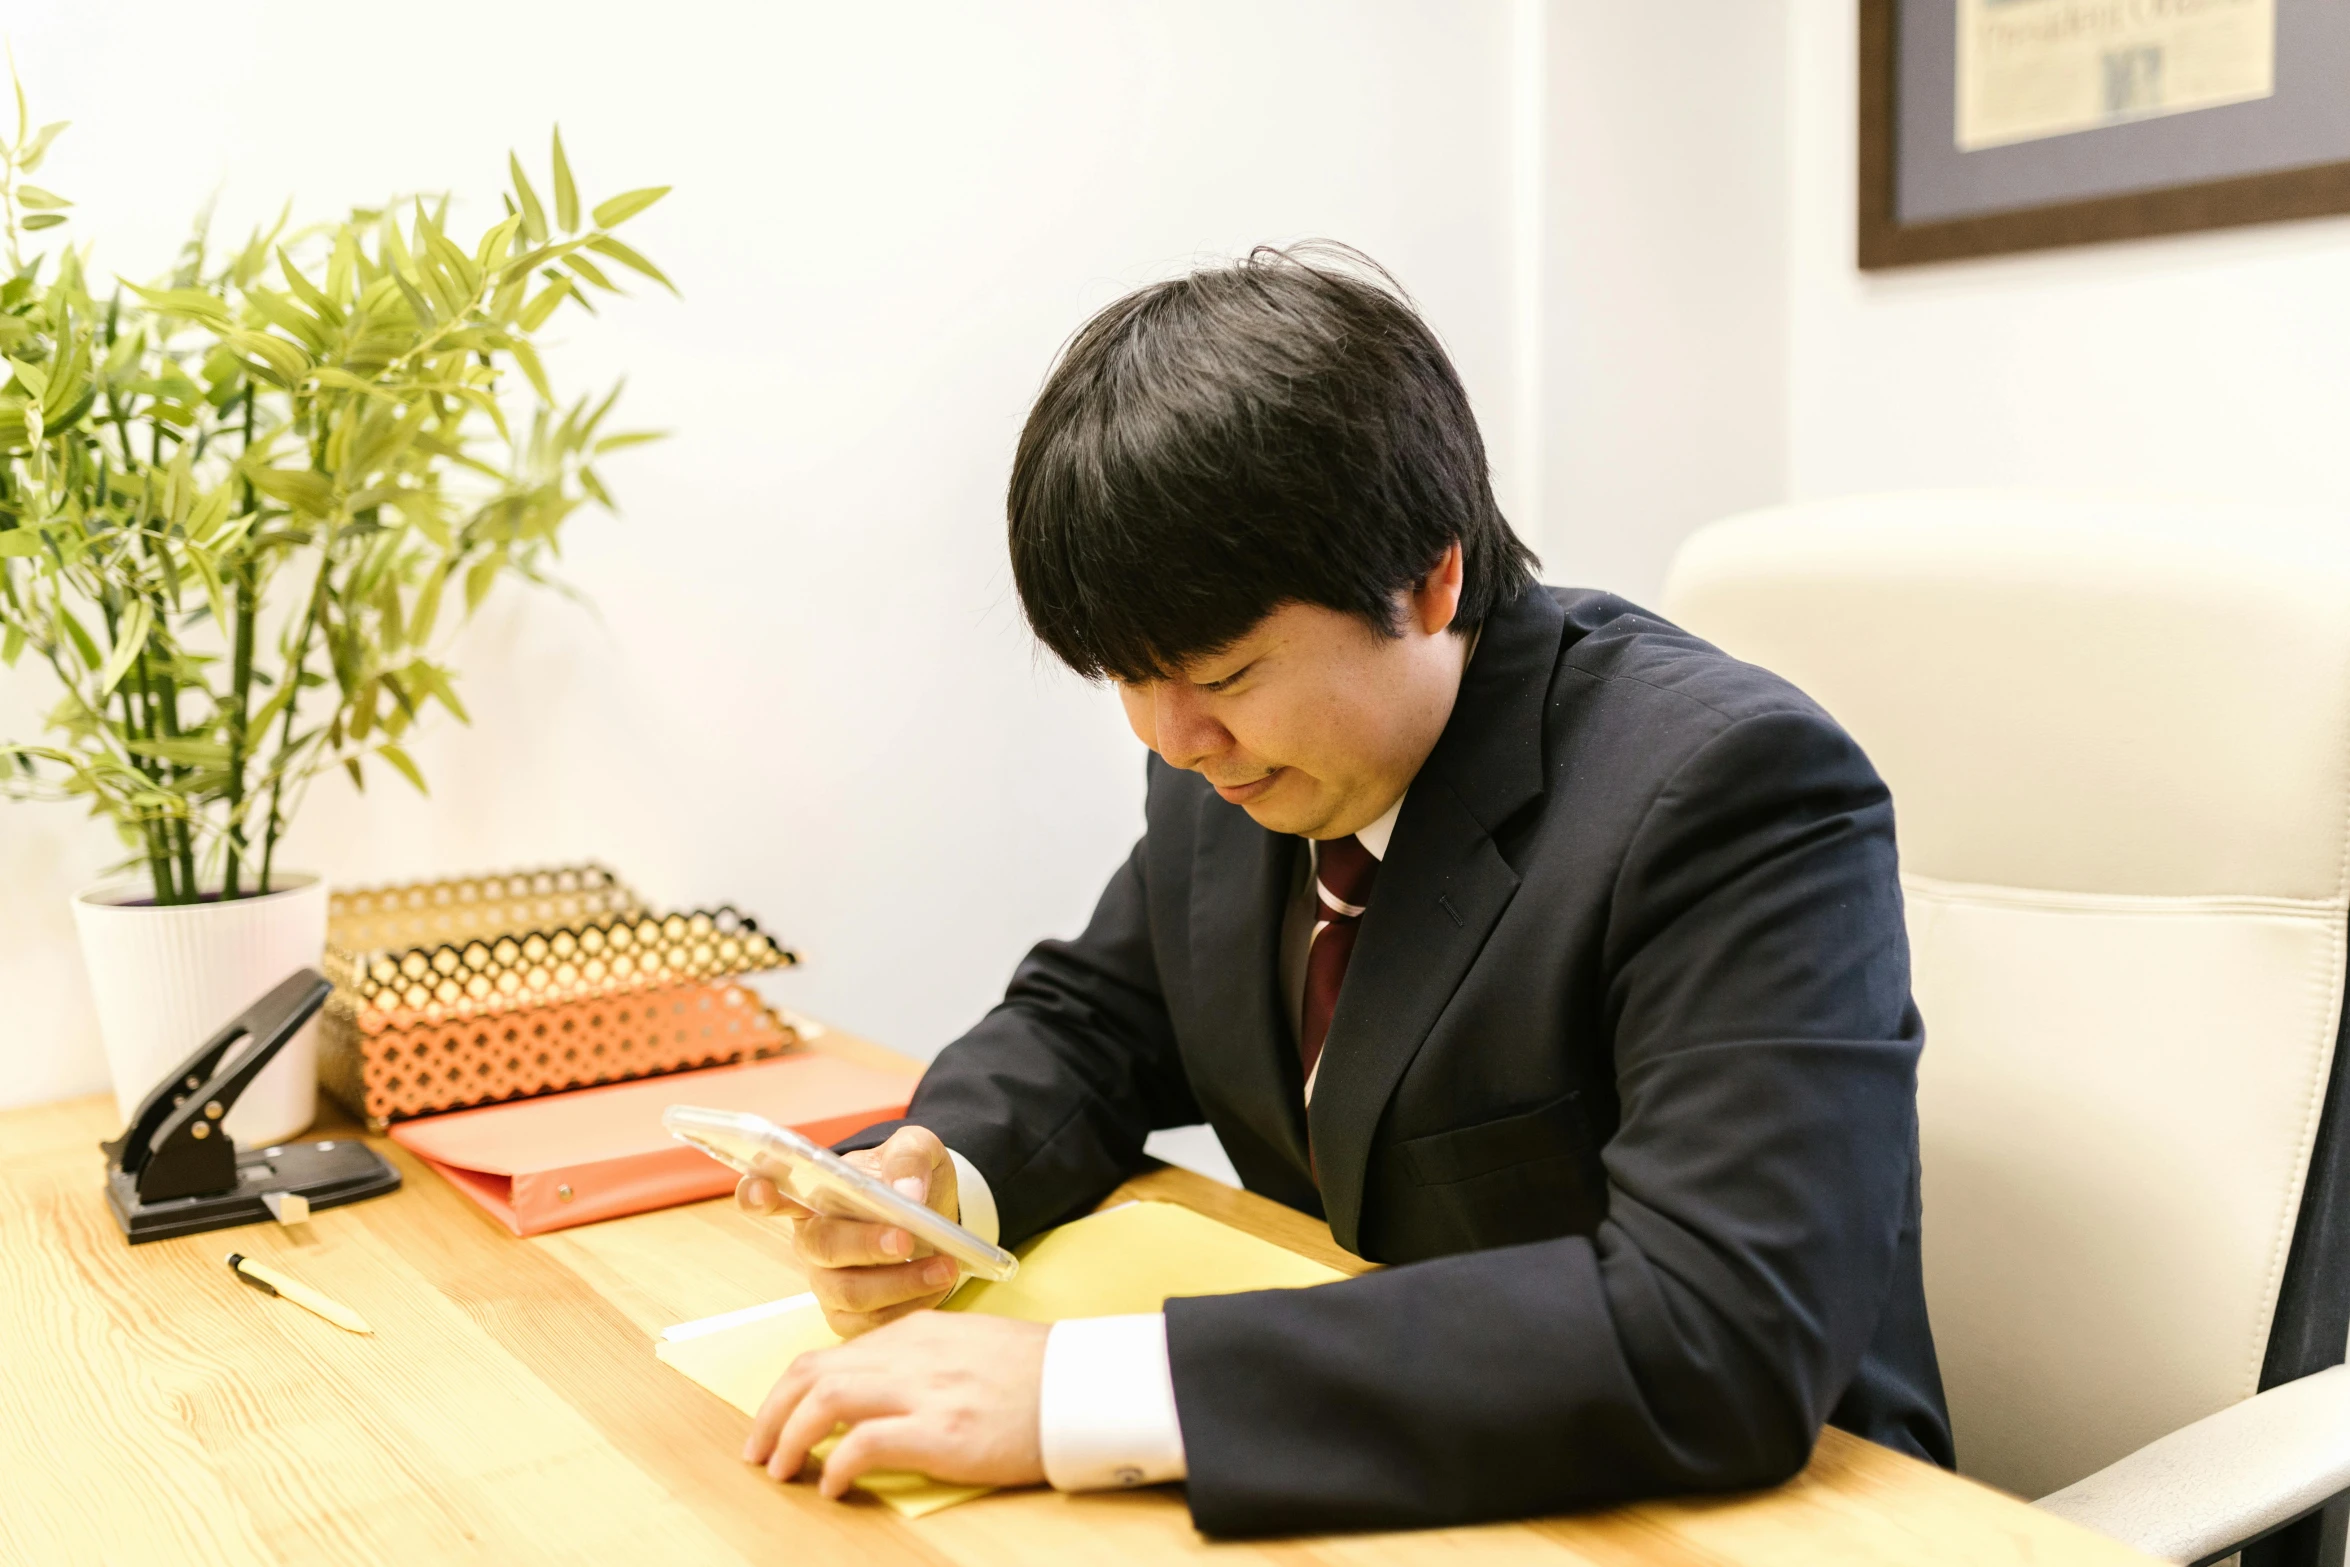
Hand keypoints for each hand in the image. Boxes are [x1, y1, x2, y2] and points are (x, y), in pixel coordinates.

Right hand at [736, 1124, 964, 1335]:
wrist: (935, 1216)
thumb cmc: (910, 1178)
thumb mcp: (917, 1149)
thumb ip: (909, 1159)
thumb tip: (905, 1193)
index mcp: (814, 1192)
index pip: (767, 1190)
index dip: (756, 1193)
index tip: (762, 1191)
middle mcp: (811, 1239)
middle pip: (822, 1247)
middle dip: (865, 1246)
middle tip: (906, 1240)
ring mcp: (826, 1280)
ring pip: (850, 1293)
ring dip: (900, 1283)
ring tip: (944, 1266)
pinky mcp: (848, 1315)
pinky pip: (871, 1322)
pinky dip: (909, 1306)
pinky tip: (936, 1286)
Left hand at [742, 1310, 1049, 1496]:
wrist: (1087, 1384)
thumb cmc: (1039, 1371)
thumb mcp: (970, 1346)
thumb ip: (924, 1360)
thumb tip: (885, 1390)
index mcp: (916, 1332)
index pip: (832, 1354)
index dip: (793, 1390)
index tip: (779, 1419)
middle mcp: (910, 1354)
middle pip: (813, 1373)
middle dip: (771, 1413)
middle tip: (759, 1450)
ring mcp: (925, 1391)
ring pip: (826, 1400)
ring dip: (790, 1438)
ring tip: (781, 1470)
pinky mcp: (942, 1431)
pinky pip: (865, 1444)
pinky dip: (837, 1466)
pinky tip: (833, 1486)